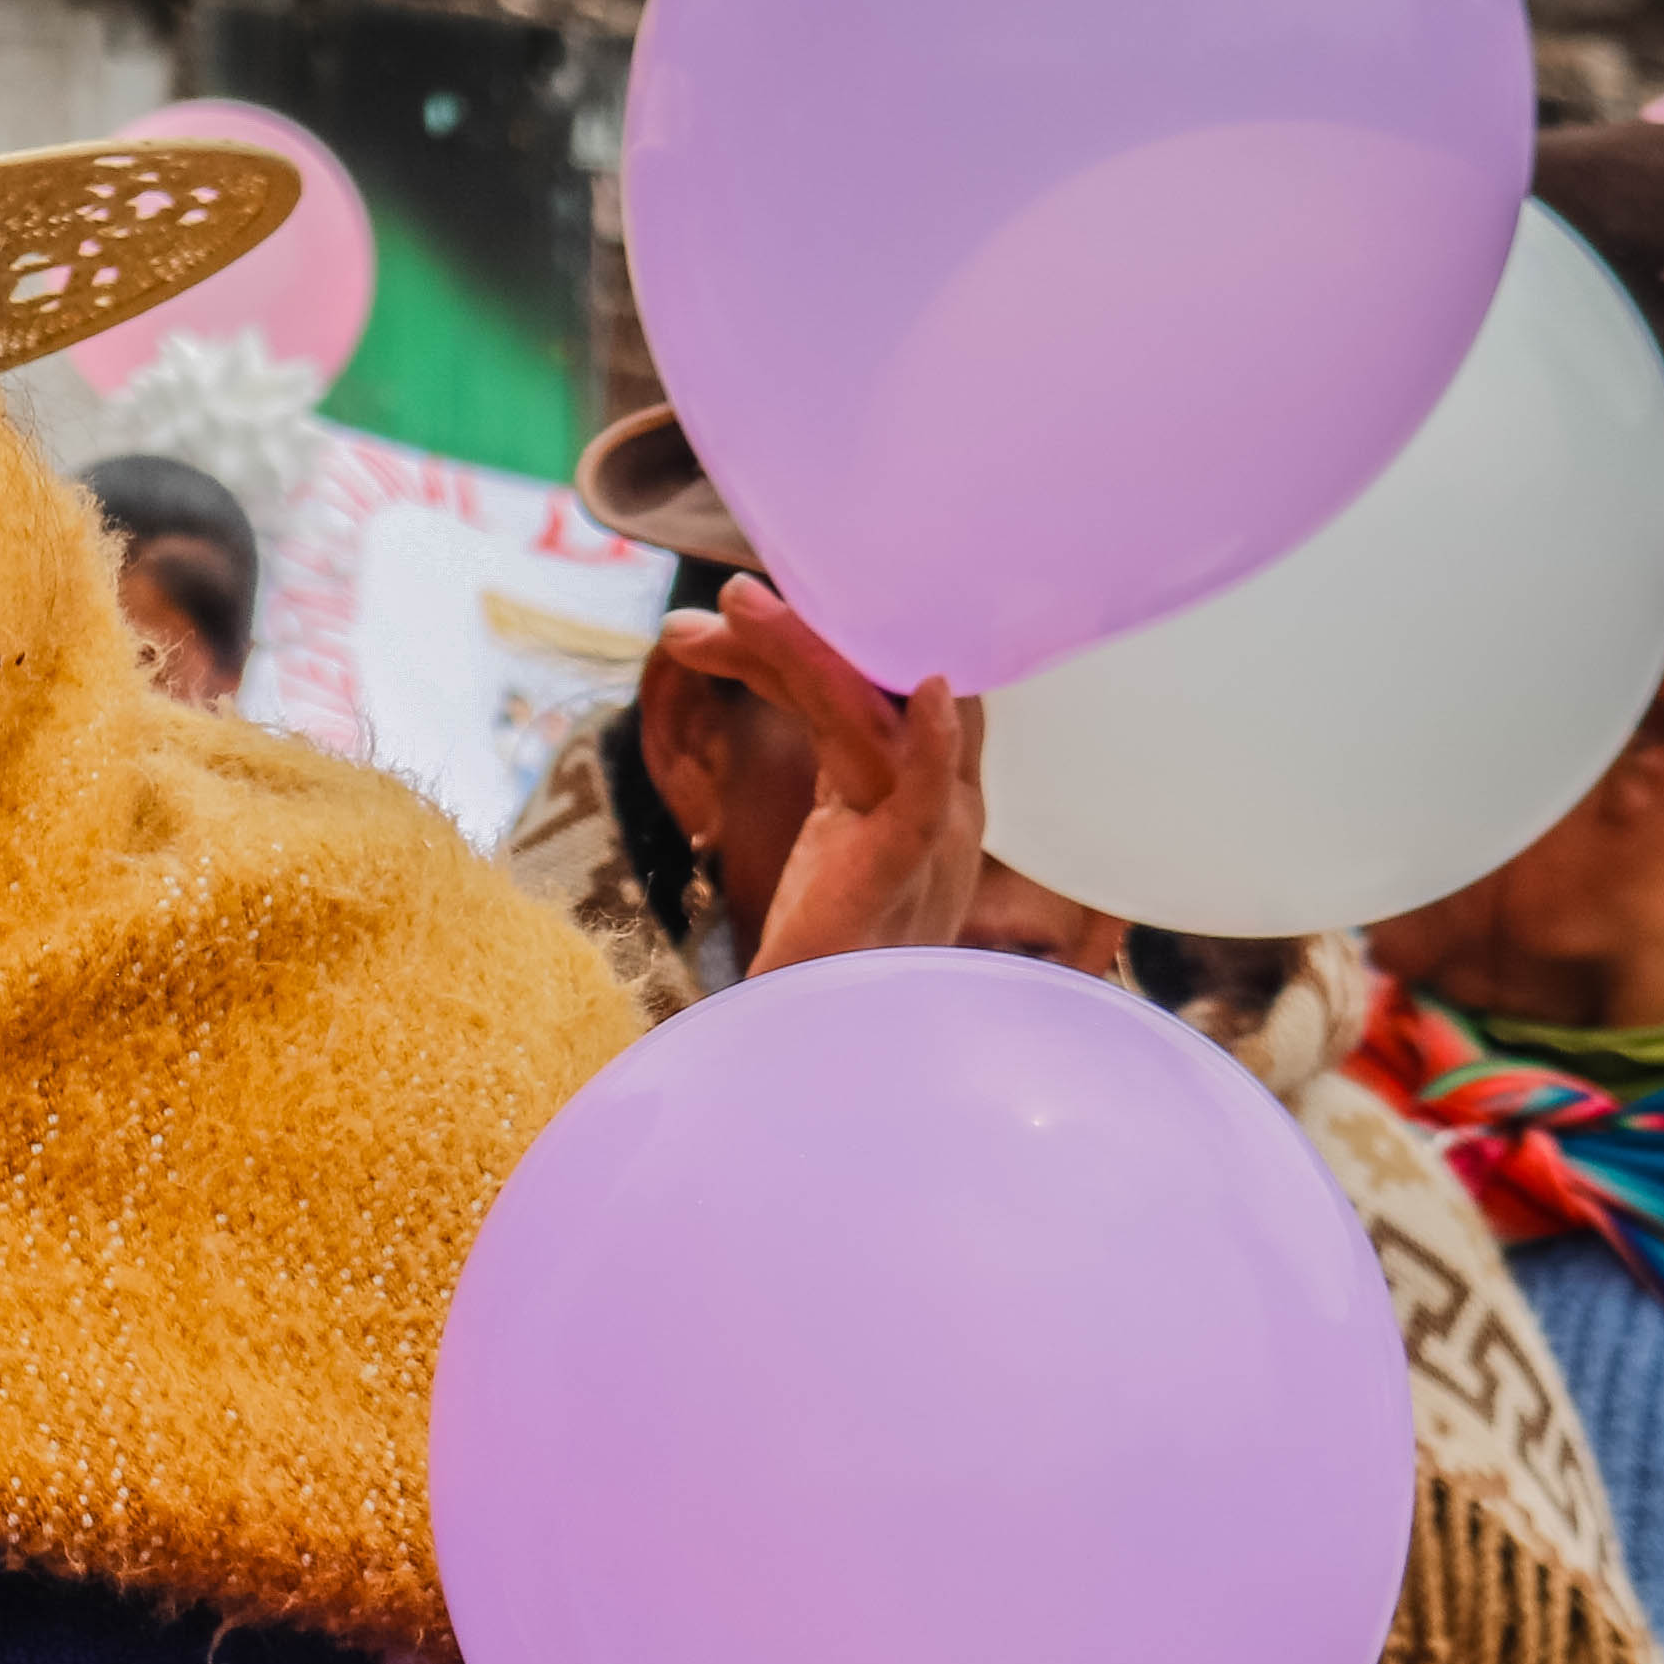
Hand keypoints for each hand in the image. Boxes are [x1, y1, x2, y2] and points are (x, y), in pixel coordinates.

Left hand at [663, 574, 984, 973]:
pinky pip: (926, 807)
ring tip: (735, 607)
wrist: (820, 1064)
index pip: (868, 691)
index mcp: (920, 797)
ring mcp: (929, 848)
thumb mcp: (826, 851)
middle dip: (807, 635)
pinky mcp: (901, 888)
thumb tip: (775, 703)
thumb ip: (827, 774)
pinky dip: (936, 750)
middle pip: (879, 689)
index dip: (808, 643)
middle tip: (725, 600)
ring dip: (811, 658)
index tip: (729, 615)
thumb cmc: (830, 964)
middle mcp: (939, 810)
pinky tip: (927, 693)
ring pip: (879, 723)